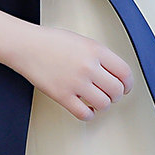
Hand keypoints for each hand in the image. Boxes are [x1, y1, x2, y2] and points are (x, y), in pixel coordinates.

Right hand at [12, 25, 133, 121]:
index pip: (125, 72)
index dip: (128, 83)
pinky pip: (84, 113)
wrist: (26, 46)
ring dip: (103, 104)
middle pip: (117, 90)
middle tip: (111, 94)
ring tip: (97, 100)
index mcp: (96, 51)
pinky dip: (89, 114)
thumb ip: (100, 56)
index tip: (126, 87)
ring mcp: (76, 82)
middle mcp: (88, 67)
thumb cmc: (51, 42)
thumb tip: (114, 72)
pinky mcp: (62, 96)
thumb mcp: (82, 41)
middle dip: (116, 95)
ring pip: (104, 104)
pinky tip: (86, 108)